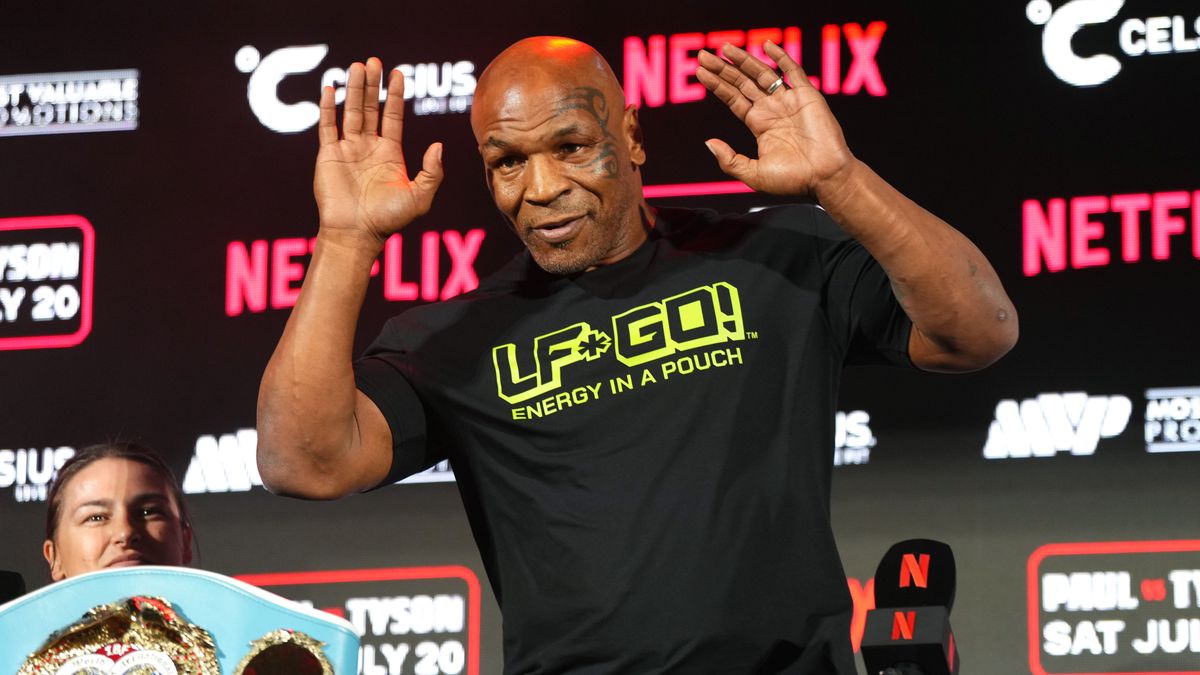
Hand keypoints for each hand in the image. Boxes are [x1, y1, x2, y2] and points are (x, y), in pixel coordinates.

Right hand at [314, 57, 443, 248]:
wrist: (357, 233)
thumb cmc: (389, 220)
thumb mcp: (420, 197)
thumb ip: (432, 172)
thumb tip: (439, 146)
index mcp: (390, 154)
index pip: (392, 116)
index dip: (395, 95)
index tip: (398, 74)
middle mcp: (369, 148)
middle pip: (371, 108)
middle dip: (373, 85)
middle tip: (374, 61)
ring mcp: (348, 149)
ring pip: (351, 112)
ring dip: (353, 89)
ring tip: (357, 66)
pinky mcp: (328, 155)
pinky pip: (328, 126)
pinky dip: (328, 107)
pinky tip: (330, 88)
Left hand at [696, 42, 855, 198]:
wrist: (825, 178)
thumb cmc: (793, 180)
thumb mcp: (753, 174)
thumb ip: (729, 160)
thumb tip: (708, 143)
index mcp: (760, 124)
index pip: (734, 99)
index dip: (717, 85)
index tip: (700, 73)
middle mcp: (772, 109)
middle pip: (743, 83)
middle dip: (723, 69)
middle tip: (703, 56)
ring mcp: (789, 100)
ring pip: (762, 74)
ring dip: (744, 60)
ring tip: (724, 48)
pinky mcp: (807, 95)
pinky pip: (792, 71)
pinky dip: (780, 57)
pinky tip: (766, 46)